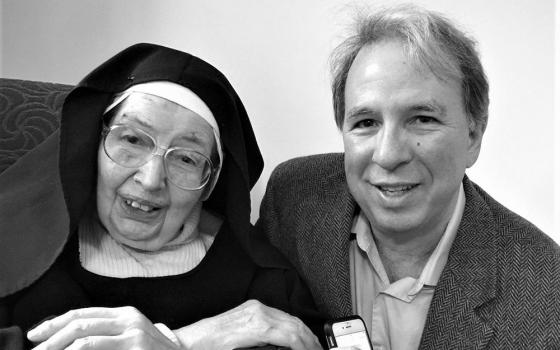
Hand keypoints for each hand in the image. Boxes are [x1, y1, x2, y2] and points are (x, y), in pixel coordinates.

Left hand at [27, 306, 179, 349]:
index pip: (82, 313)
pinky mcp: (136, 348)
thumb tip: (70, 339)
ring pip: (87, 340)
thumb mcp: (131, 335)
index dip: (55, 323)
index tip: (35, 335)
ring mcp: (134, 335)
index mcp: (124, 313)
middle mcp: (129, 319)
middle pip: (81, 324)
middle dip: (52, 338)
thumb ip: (107, 332)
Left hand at [174, 300, 321, 349]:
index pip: (292, 336)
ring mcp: (255, 307)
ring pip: (289, 319)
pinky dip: (291, 326)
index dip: (307, 347)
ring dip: (303, 332)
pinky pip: (279, 315)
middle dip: (310, 341)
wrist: (190, 342)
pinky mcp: (252, 307)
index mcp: (258, 325)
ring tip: (311, 346)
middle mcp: (259, 311)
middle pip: (295, 325)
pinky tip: (295, 335)